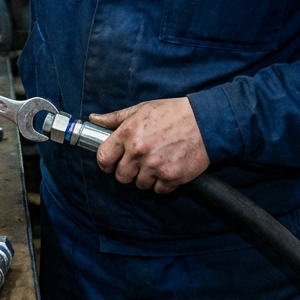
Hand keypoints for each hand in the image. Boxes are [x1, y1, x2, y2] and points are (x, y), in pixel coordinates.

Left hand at [91, 98, 209, 193]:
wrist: (205, 122)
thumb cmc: (172, 113)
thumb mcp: (141, 109)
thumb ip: (115, 118)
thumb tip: (93, 119)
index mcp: (128, 134)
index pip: (103, 158)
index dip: (106, 162)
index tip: (112, 162)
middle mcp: (139, 152)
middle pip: (121, 176)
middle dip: (128, 171)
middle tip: (139, 161)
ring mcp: (155, 166)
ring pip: (139, 184)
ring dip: (146, 177)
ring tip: (157, 162)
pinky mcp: (171, 178)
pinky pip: (158, 190)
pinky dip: (162, 183)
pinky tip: (168, 167)